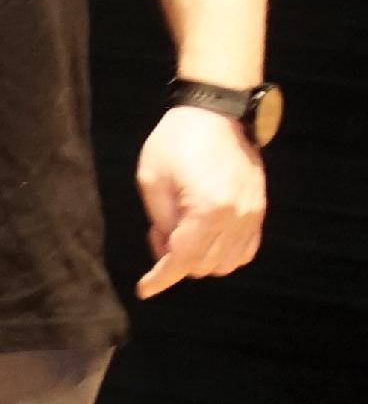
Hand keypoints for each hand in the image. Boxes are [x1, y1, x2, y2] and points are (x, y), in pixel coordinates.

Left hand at [137, 101, 269, 297]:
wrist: (216, 113)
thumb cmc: (176, 142)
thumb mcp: (152, 182)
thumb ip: (161, 222)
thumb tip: (169, 250)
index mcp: (208, 210)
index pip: (183, 260)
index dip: (160, 278)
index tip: (144, 290)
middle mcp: (237, 216)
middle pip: (203, 266)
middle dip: (175, 259)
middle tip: (159, 230)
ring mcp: (253, 214)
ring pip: (227, 263)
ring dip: (200, 258)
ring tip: (181, 228)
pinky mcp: (260, 208)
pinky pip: (245, 249)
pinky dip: (224, 252)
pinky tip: (204, 235)